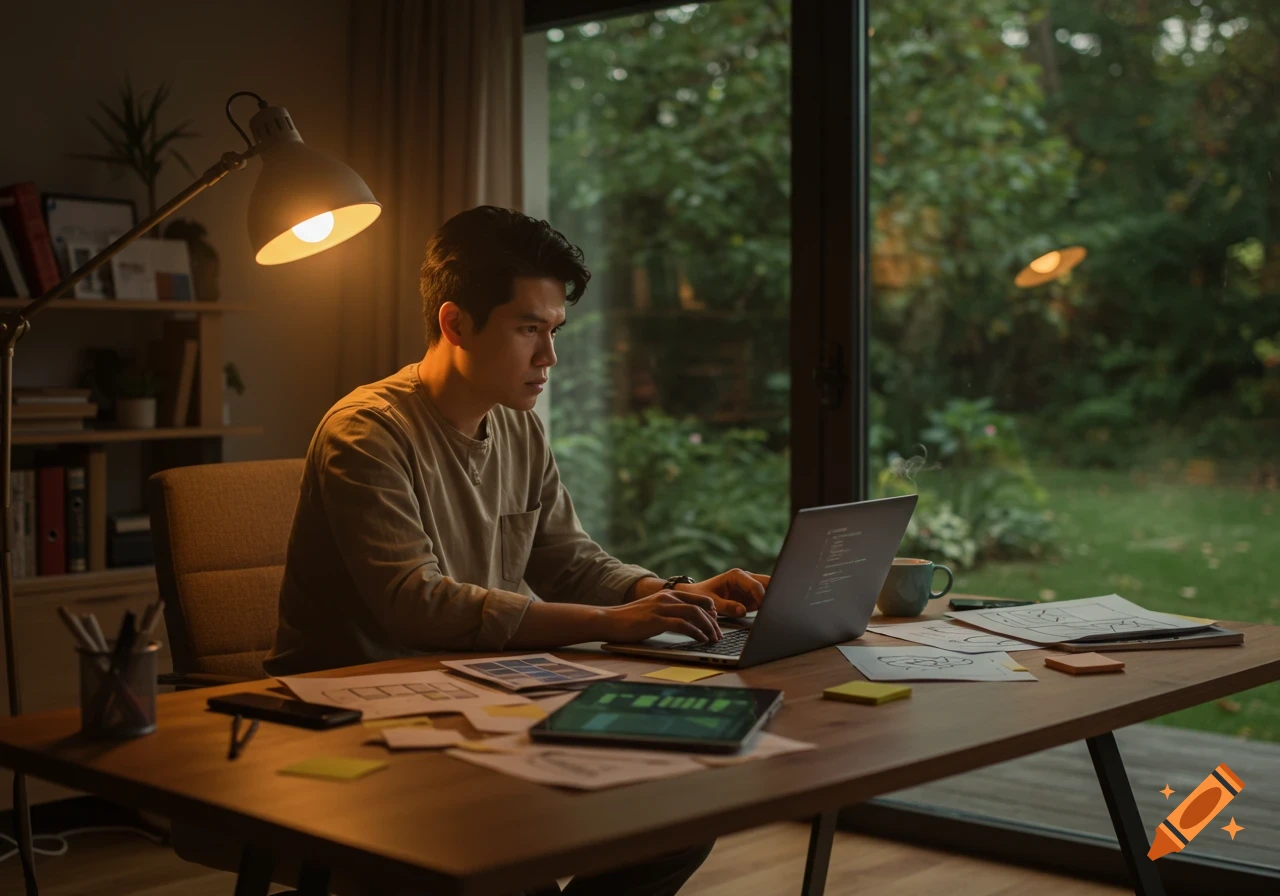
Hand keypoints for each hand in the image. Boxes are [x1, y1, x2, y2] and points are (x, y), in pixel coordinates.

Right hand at [603, 590, 721, 643]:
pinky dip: (695, 632)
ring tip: (714, 639)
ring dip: (708, 627)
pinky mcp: (656, 620)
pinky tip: (701, 640)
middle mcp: (667, 598)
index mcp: (667, 594)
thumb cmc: (630, 619)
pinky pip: (683, 625)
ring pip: (695, 614)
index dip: (711, 610)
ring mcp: (662, 608)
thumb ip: (668, 612)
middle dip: (713, 622)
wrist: (609, 620)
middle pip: (700, 606)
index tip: (716, 622)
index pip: (697, 598)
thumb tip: (686, 623)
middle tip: (719, 634)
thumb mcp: (652, 610)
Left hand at [679, 568, 770, 616]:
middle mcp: (746, 579)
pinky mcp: (752, 597)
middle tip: (777, 608)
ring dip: (773, 600)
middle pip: (768, 582)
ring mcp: (750, 587)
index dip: (762, 596)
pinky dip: (769, 606)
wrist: (697, 595)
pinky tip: (772, 614)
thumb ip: (726, 606)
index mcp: (736, 576)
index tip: (765, 608)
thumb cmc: (702, 595)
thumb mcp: (711, 602)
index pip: (755, 585)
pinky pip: (765, 600)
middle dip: (774, 594)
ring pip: (769, 590)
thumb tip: (743, 611)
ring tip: (777, 612)